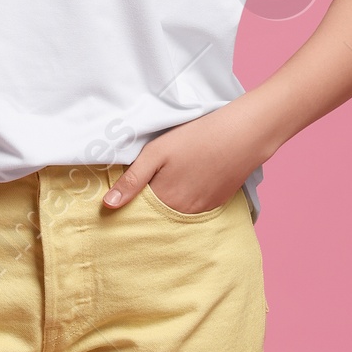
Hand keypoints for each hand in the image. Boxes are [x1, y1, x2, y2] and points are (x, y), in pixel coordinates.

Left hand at [102, 103, 259, 215]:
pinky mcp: (217, 204)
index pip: (139, 214)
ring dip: (168, 206)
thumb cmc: (196, 138)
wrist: (243, 134)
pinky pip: (194, 210)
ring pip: (176, 214)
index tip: (123, 198)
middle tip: (148, 186)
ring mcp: (202, 210)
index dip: (130, 206)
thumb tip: (108, 206)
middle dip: (148, 208)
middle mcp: (183, 213)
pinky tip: (189, 182)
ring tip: (171, 181)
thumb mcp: (156, 153)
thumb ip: (131, 180)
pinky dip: (187, 202)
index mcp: (164, 201)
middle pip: (158, 217)